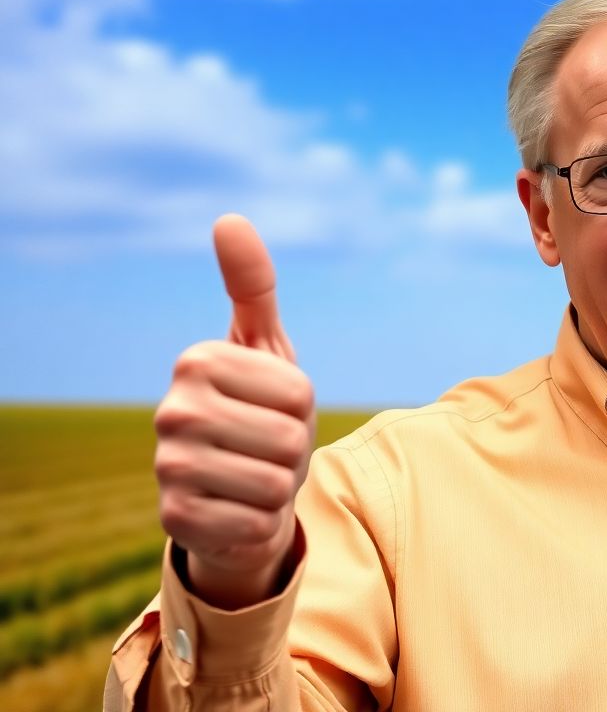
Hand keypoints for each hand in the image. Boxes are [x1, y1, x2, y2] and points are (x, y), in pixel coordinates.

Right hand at [153, 214, 315, 609]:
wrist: (235, 491)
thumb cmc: (259, 409)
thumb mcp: (265, 346)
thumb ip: (253, 285)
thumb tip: (229, 219)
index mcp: (196, 361)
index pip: (300, 393)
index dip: (302, 408)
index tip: (273, 408)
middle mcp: (171, 411)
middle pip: (290, 439)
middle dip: (294, 451)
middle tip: (266, 449)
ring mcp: (168, 467)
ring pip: (275, 485)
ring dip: (279, 488)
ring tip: (255, 476)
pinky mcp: (175, 520)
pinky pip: (256, 524)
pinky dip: (261, 522)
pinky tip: (237, 510)